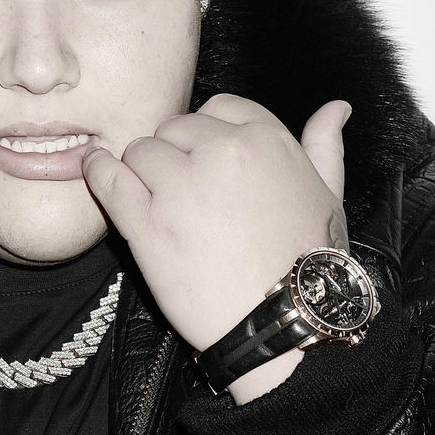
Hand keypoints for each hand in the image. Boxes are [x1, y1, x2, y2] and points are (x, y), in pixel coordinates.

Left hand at [82, 95, 349, 400]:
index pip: (217, 106)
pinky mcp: (146, 223)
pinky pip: (108, 179)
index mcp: (266, 139)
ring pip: (139, 151)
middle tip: (183, 191)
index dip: (206, 133)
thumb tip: (336, 107)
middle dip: (174, 154)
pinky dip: (98, 172)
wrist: (285, 328)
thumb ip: (324, 147)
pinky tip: (98, 171)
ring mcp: (180, 186)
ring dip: (142, 172)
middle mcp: (221, 153)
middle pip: (173, 128)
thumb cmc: (309, 266)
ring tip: (159, 204)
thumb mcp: (328, 197)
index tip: (204, 158)